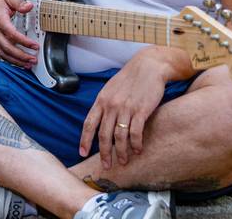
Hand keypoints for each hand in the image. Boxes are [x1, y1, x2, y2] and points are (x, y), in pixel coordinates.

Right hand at [0, 0, 38, 67]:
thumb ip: (19, 3)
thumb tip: (28, 7)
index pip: (12, 35)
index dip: (25, 42)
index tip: (34, 46)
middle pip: (7, 48)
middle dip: (21, 56)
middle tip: (32, 59)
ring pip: (1, 53)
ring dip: (15, 61)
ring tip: (26, 64)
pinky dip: (7, 58)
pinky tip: (14, 61)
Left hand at [79, 48, 167, 169]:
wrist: (149, 66)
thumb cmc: (130, 78)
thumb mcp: (111, 88)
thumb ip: (104, 104)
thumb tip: (99, 121)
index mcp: (101, 100)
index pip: (89, 124)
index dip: (84, 140)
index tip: (82, 153)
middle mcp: (111, 105)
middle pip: (104, 135)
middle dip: (104, 153)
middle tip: (106, 166)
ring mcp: (125, 108)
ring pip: (119, 137)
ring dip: (121, 152)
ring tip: (123, 161)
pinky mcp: (140, 110)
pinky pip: (135, 133)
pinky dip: (136, 144)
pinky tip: (138, 150)